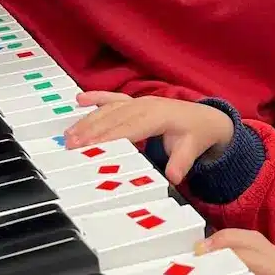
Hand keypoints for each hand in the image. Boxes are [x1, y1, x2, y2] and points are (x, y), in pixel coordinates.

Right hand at [64, 92, 234, 183]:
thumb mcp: (193, 149)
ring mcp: (139, 101)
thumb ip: (182, 162)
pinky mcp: (134, 102)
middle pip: (115, 118)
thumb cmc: (196, 134)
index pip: (131, 127)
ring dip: (88, 120)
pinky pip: (112, 98)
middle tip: (70, 145)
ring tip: (69, 135)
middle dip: (91, 131)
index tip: (92, 147)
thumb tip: (174, 176)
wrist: (205, 118)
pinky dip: (95, 97)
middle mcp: (147, 105)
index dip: (110, 136)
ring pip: (110, 109)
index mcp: (160, 115)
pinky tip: (79, 99)